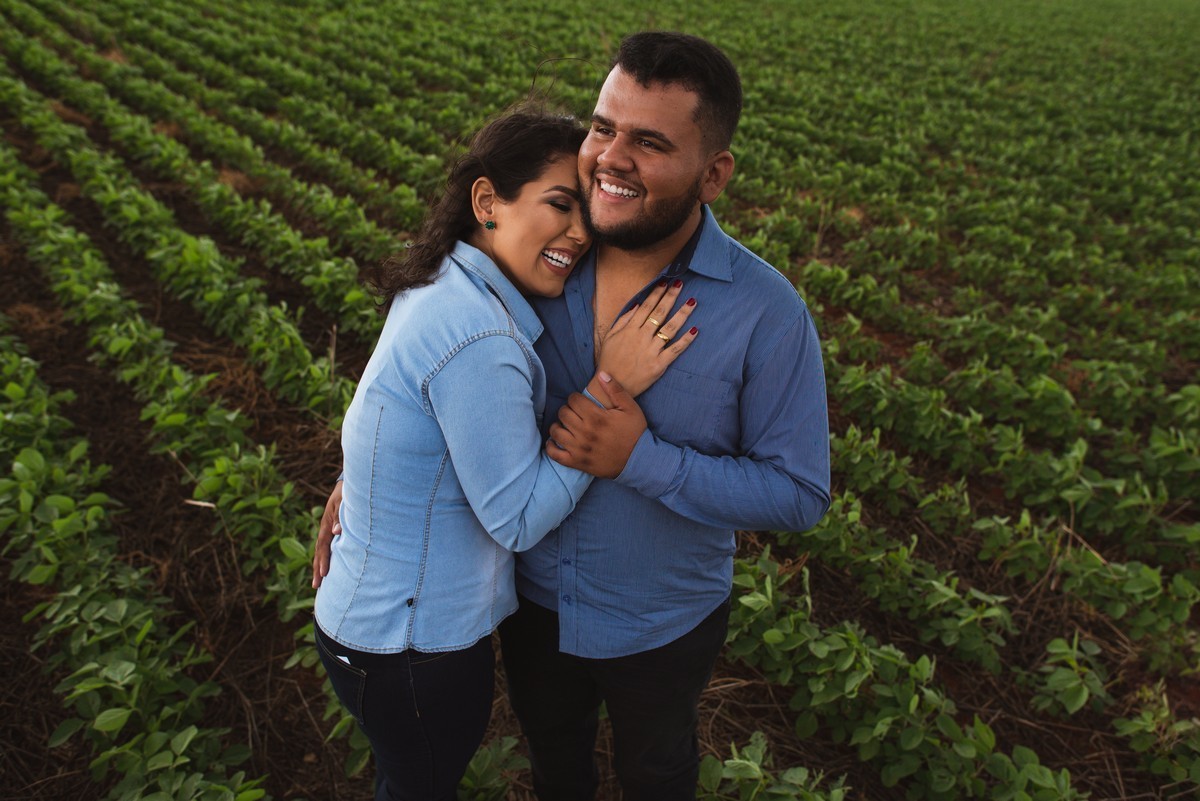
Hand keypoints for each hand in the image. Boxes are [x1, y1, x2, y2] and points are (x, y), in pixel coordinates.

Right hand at [311, 480, 342, 588]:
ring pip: (323, 551)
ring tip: (319, 583)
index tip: (324, 574)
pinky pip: (329, 547)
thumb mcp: (344, 501)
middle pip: (320, 552)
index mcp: (327, 524)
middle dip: (318, 569)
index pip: (323, 546)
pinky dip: (327, 558)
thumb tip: (336, 532)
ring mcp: (329, 530)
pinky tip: (329, 568)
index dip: (323, 560)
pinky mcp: (334, 530)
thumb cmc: (348, 493)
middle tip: (316, 586)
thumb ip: (340, 516)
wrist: (349, 484)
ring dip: (320, 566)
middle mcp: (326, 529)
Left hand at [547, 373, 645, 477]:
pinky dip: (551, 447)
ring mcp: (579, 449)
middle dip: (567, 409)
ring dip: (558, 425)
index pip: (573, 400)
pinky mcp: (577, 462)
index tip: (580, 402)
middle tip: (574, 412)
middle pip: (563, 413)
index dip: (575, 398)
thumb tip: (601, 374)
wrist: (639, 460)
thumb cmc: (635, 433)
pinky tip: (555, 441)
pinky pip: (555, 455)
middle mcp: (585, 432)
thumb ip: (615, 390)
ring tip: (566, 425)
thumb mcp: (630, 408)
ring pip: (556, 432)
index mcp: (597, 417)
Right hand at [596, 279, 697, 396]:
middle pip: (660, 313)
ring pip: (670, 329)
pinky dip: (686, 340)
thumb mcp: (609, 337)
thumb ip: (623, 320)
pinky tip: (695, 330)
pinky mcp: (659, 365)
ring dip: (682, 313)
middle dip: (671, 297)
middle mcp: (642, 337)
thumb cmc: (609, 360)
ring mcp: (651, 351)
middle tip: (680, 284)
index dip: (657, 293)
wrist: (611, 385)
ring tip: (692, 302)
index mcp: (630, 329)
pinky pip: (675, 350)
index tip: (665, 283)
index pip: (647, 307)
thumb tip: (638, 305)